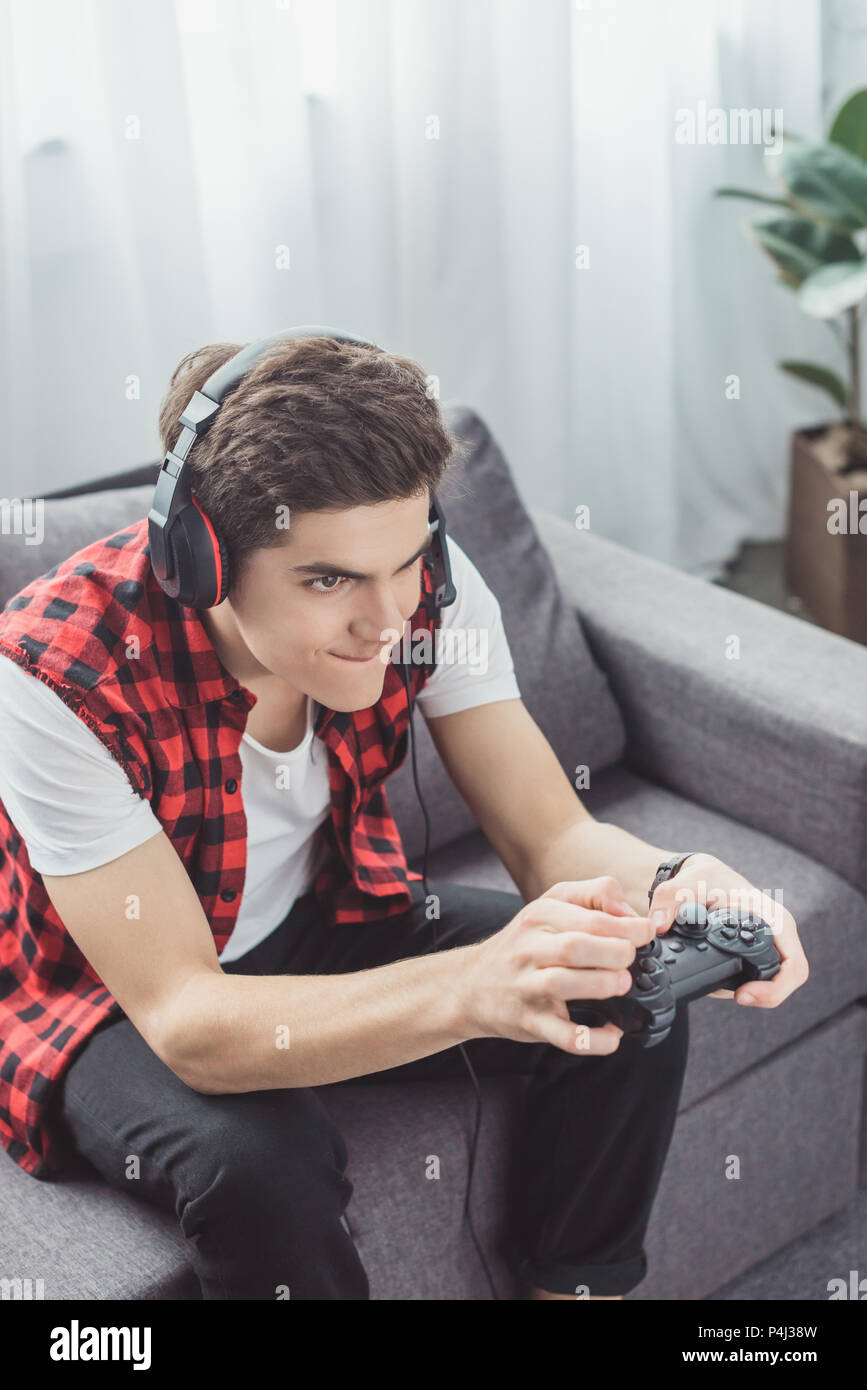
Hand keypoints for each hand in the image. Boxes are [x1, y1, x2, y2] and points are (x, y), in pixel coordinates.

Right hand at [461, 877, 656, 1054]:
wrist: (470, 985)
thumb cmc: (522, 945)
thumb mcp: (549, 906)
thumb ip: (592, 896)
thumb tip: (631, 913)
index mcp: (539, 915)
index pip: (589, 916)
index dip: (627, 926)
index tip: (647, 934)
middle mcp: (528, 949)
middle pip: (575, 946)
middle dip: (614, 953)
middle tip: (630, 960)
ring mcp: (526, 987)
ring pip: (563, 984)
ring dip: (601, 985)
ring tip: (621, 985)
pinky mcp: (529, 1022)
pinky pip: (562, 1034)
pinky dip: (592, 1039)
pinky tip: (612, 1034)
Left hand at [647, 852, 808, 1007]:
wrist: (701, 878)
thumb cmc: (703, 877)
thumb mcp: (685, 883)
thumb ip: (668, 899)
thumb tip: (658, 925)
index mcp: (774, 919)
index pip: (794, 966)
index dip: (776, 989)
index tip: (744, 995)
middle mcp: (777, 935)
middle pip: (785, 981)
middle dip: (762, 996)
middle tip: (736, 997)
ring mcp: (767, 947)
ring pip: (770, 984)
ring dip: (746, 991)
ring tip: (716, 983)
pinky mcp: (755, 955)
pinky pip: (757, 979)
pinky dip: (739, 985)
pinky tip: (717, 980)